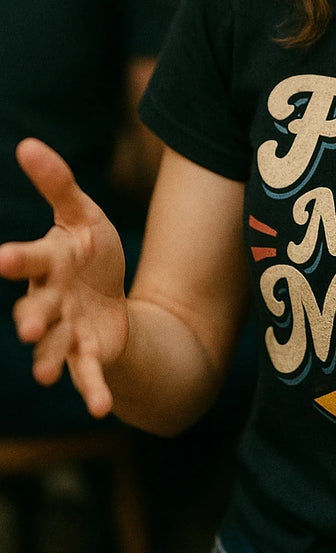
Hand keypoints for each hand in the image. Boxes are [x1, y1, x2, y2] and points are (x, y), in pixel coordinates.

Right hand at [0, 138, 128, 417]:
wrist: (108, 298)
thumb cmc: (89, 253)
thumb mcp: (82, 214)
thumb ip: (58, 184)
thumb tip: (27, 144)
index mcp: (48, 264)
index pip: (29, 259)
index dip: (16, 259)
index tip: (1, 259)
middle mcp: (50, 301)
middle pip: (37, 309)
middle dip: (32, 317)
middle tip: (28, 326)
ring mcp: (67, 332)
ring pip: (54, 347)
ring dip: (47, 360)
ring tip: (42, 373)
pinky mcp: (88, 354)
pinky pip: (88, 374)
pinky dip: (92, 391)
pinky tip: (100, 409)